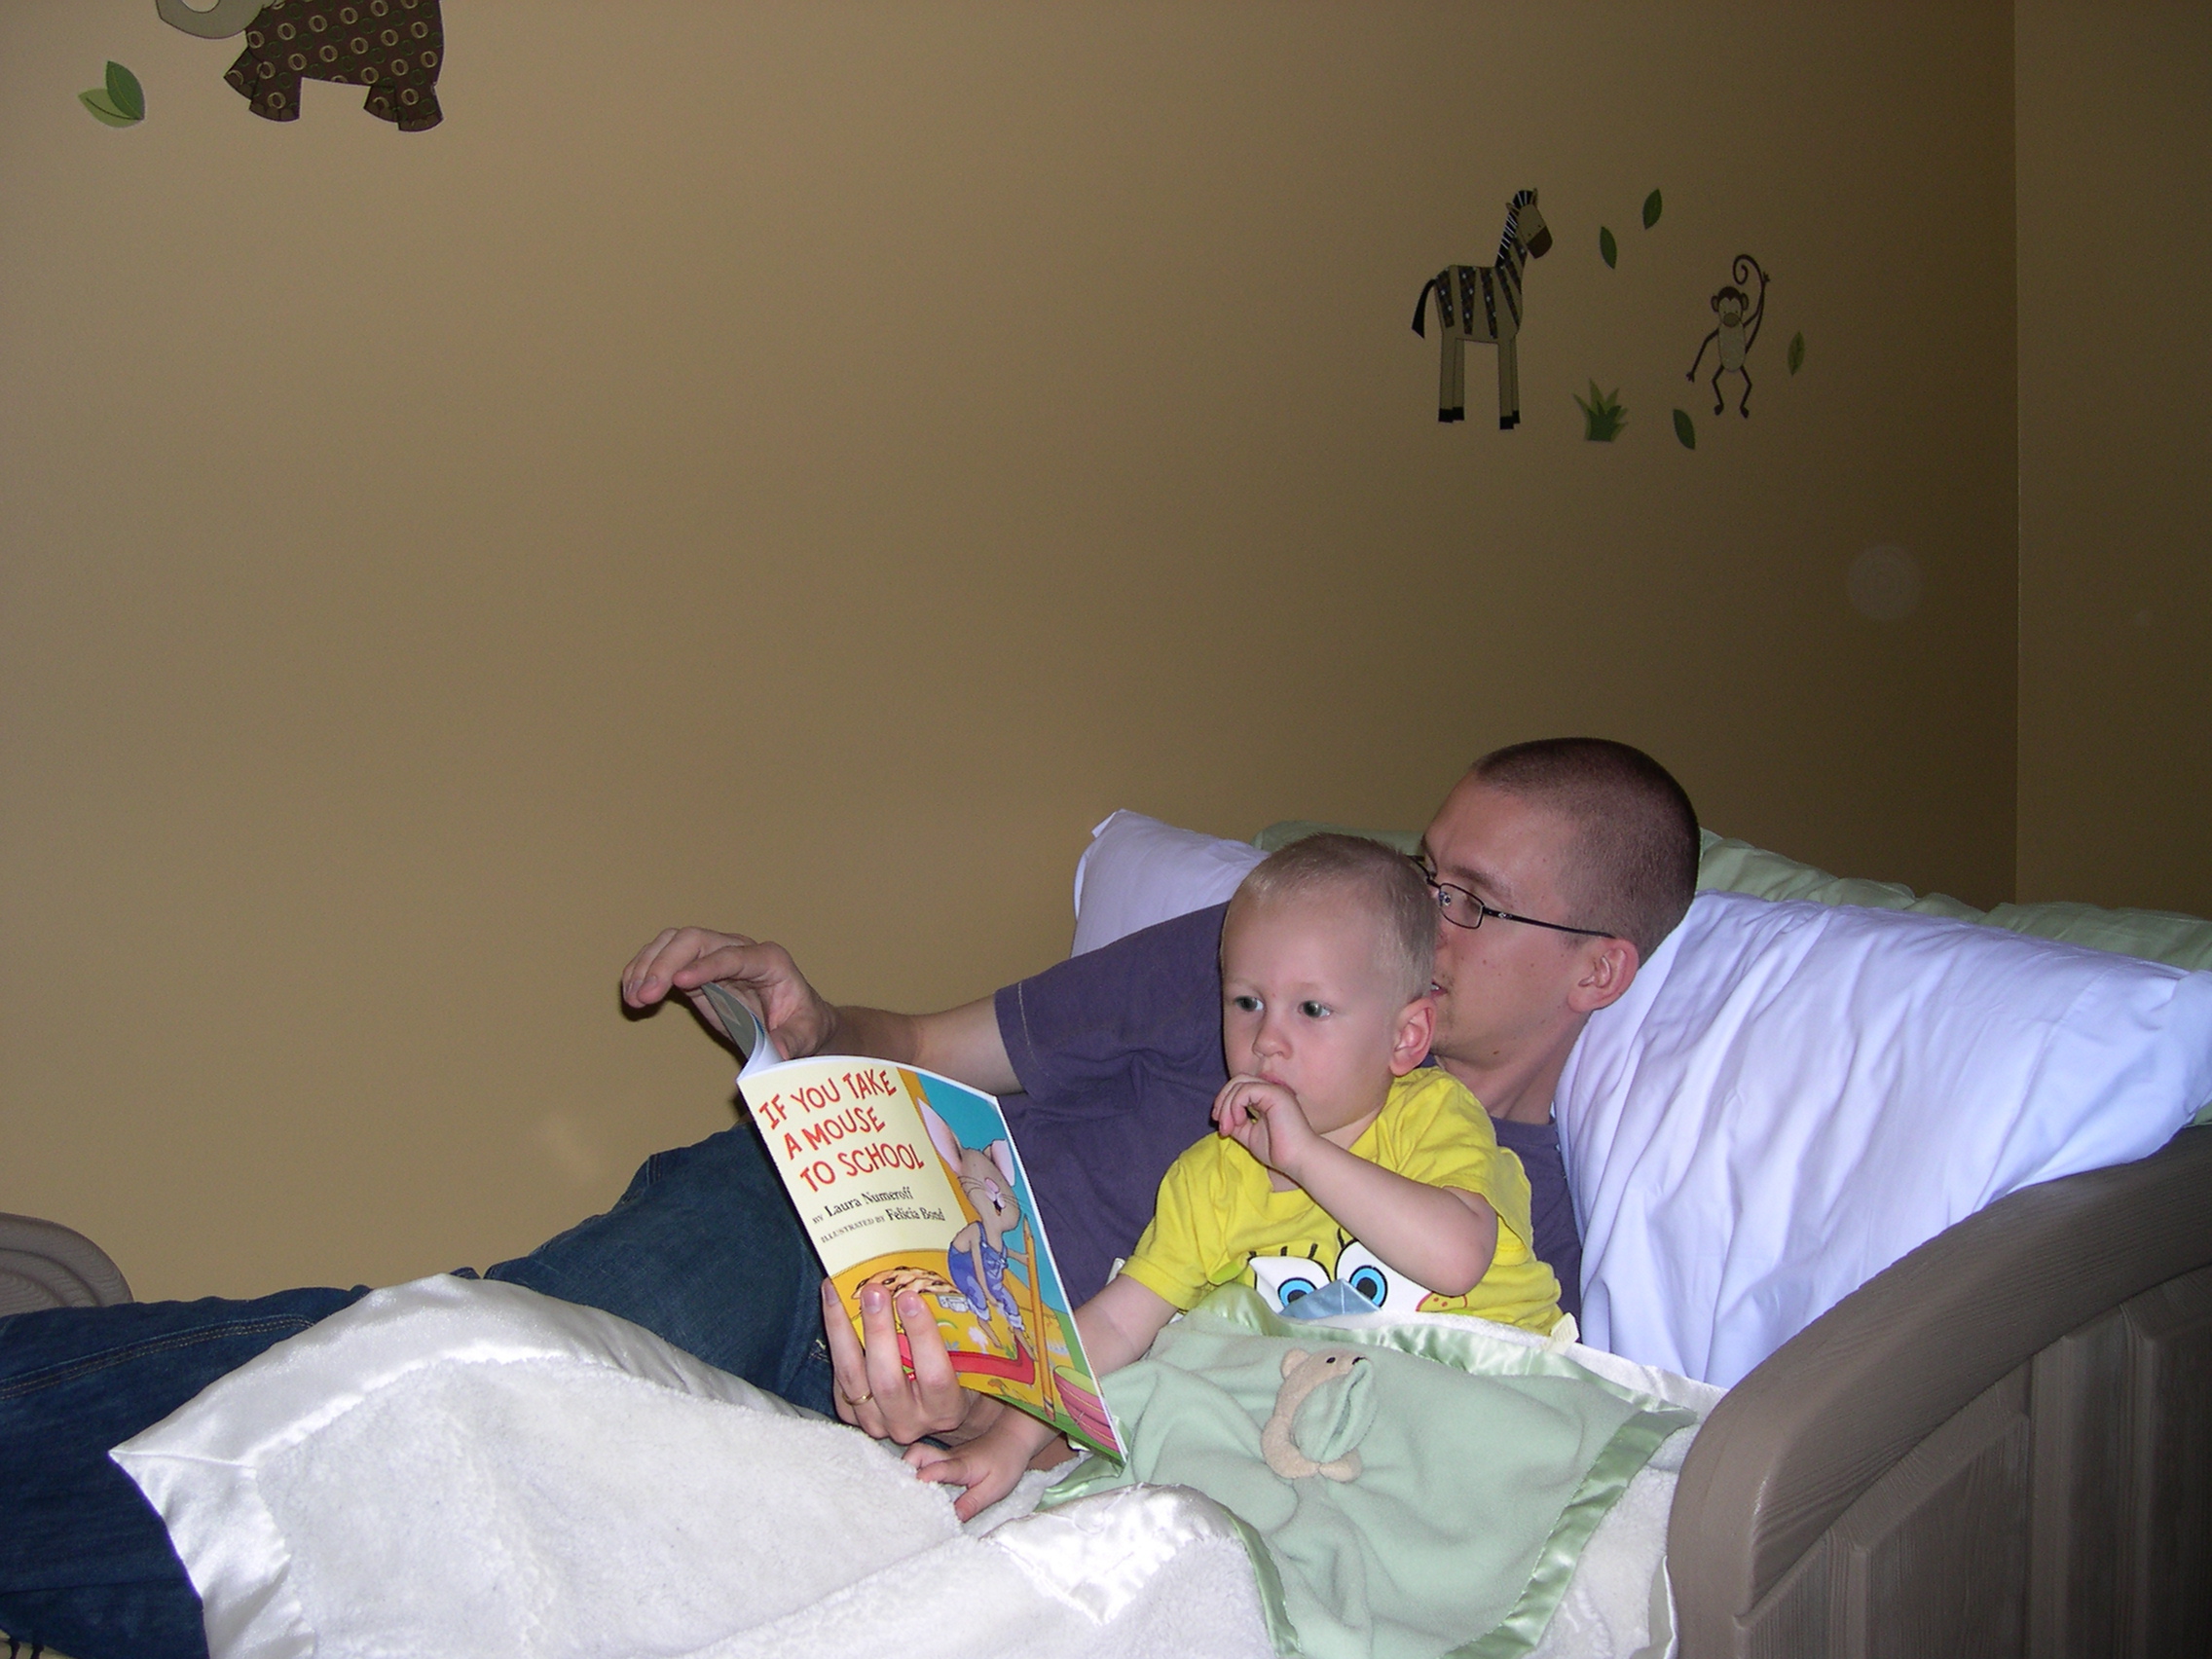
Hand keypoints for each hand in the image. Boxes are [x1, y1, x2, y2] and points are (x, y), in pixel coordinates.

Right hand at [621, 928, 839, 1059]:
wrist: (796, 1020)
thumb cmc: (802, 1023)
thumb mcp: (804, 1034)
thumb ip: (791, 1041)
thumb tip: (776, 1052)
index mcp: (769, 960)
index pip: (732, 955)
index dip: (706, 966)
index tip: (680, 982)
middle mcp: (739, 949)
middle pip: (695, 939)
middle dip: (666, 963)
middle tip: (645, 995)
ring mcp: (714, 955)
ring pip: (674, 943)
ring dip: (648, 965)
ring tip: (633, 997)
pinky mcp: (696, 969)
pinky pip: (665, 959)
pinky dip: (644, 972)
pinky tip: (633, 993)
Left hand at [819, 1278, 1004, 1447]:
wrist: (934, 1412)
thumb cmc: (956, 1375)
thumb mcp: (964, 1360)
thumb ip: (952, 1334)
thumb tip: (929, 1282)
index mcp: (946, 1410)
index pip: (935, 1376)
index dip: (922, 1336)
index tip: (910, 1297)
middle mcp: (910, 1423)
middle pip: (887, 1379)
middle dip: (877, 1331)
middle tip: (873, 1290)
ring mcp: (877, 1423)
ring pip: (853, 1377)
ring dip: (843, 1330)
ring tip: (838, 1290)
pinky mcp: (852, 1417)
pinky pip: (839, 1377)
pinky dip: (835, 1339)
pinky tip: (832, 1303)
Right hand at [907, 1410, 1058, 1522]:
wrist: (1014, 1439)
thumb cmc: (1006, 1464)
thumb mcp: (994, 1489)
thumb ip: (972, 1503)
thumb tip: (953, 1520)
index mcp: (961, 1465)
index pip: (940, 1468)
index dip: (926, 1477)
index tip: (914, 1490)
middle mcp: (948, 1457)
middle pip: (918, 1453)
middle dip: (904, 1469)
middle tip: (899, 1492)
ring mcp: (946, 1456)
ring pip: (919, 1456)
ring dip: (907, 1471)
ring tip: (902, 1494)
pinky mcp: (947, 1459)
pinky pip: (926, 1462)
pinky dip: (916, 1472)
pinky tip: (915, 1489)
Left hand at [1212, 1074, 1324, 1179]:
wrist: (1298, 1160)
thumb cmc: (1278, 1151)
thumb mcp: (1249, 1134)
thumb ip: (1236, 1123)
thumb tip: (1221, 1116)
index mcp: (1267, 1098)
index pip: (1240, 1087)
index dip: (1225, 1102)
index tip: (1221, 1125)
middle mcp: (1271, 1090)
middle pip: (1237, 1080)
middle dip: (1222, 1099)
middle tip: (1221, 1124)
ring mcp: (1274, 1090)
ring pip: (1239, 1083)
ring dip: (1227, 1105)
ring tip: (1228, 1128)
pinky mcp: (1275, 1094)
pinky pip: (1246, 1090)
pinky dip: (1235, 1104)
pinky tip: (1238, 1121)